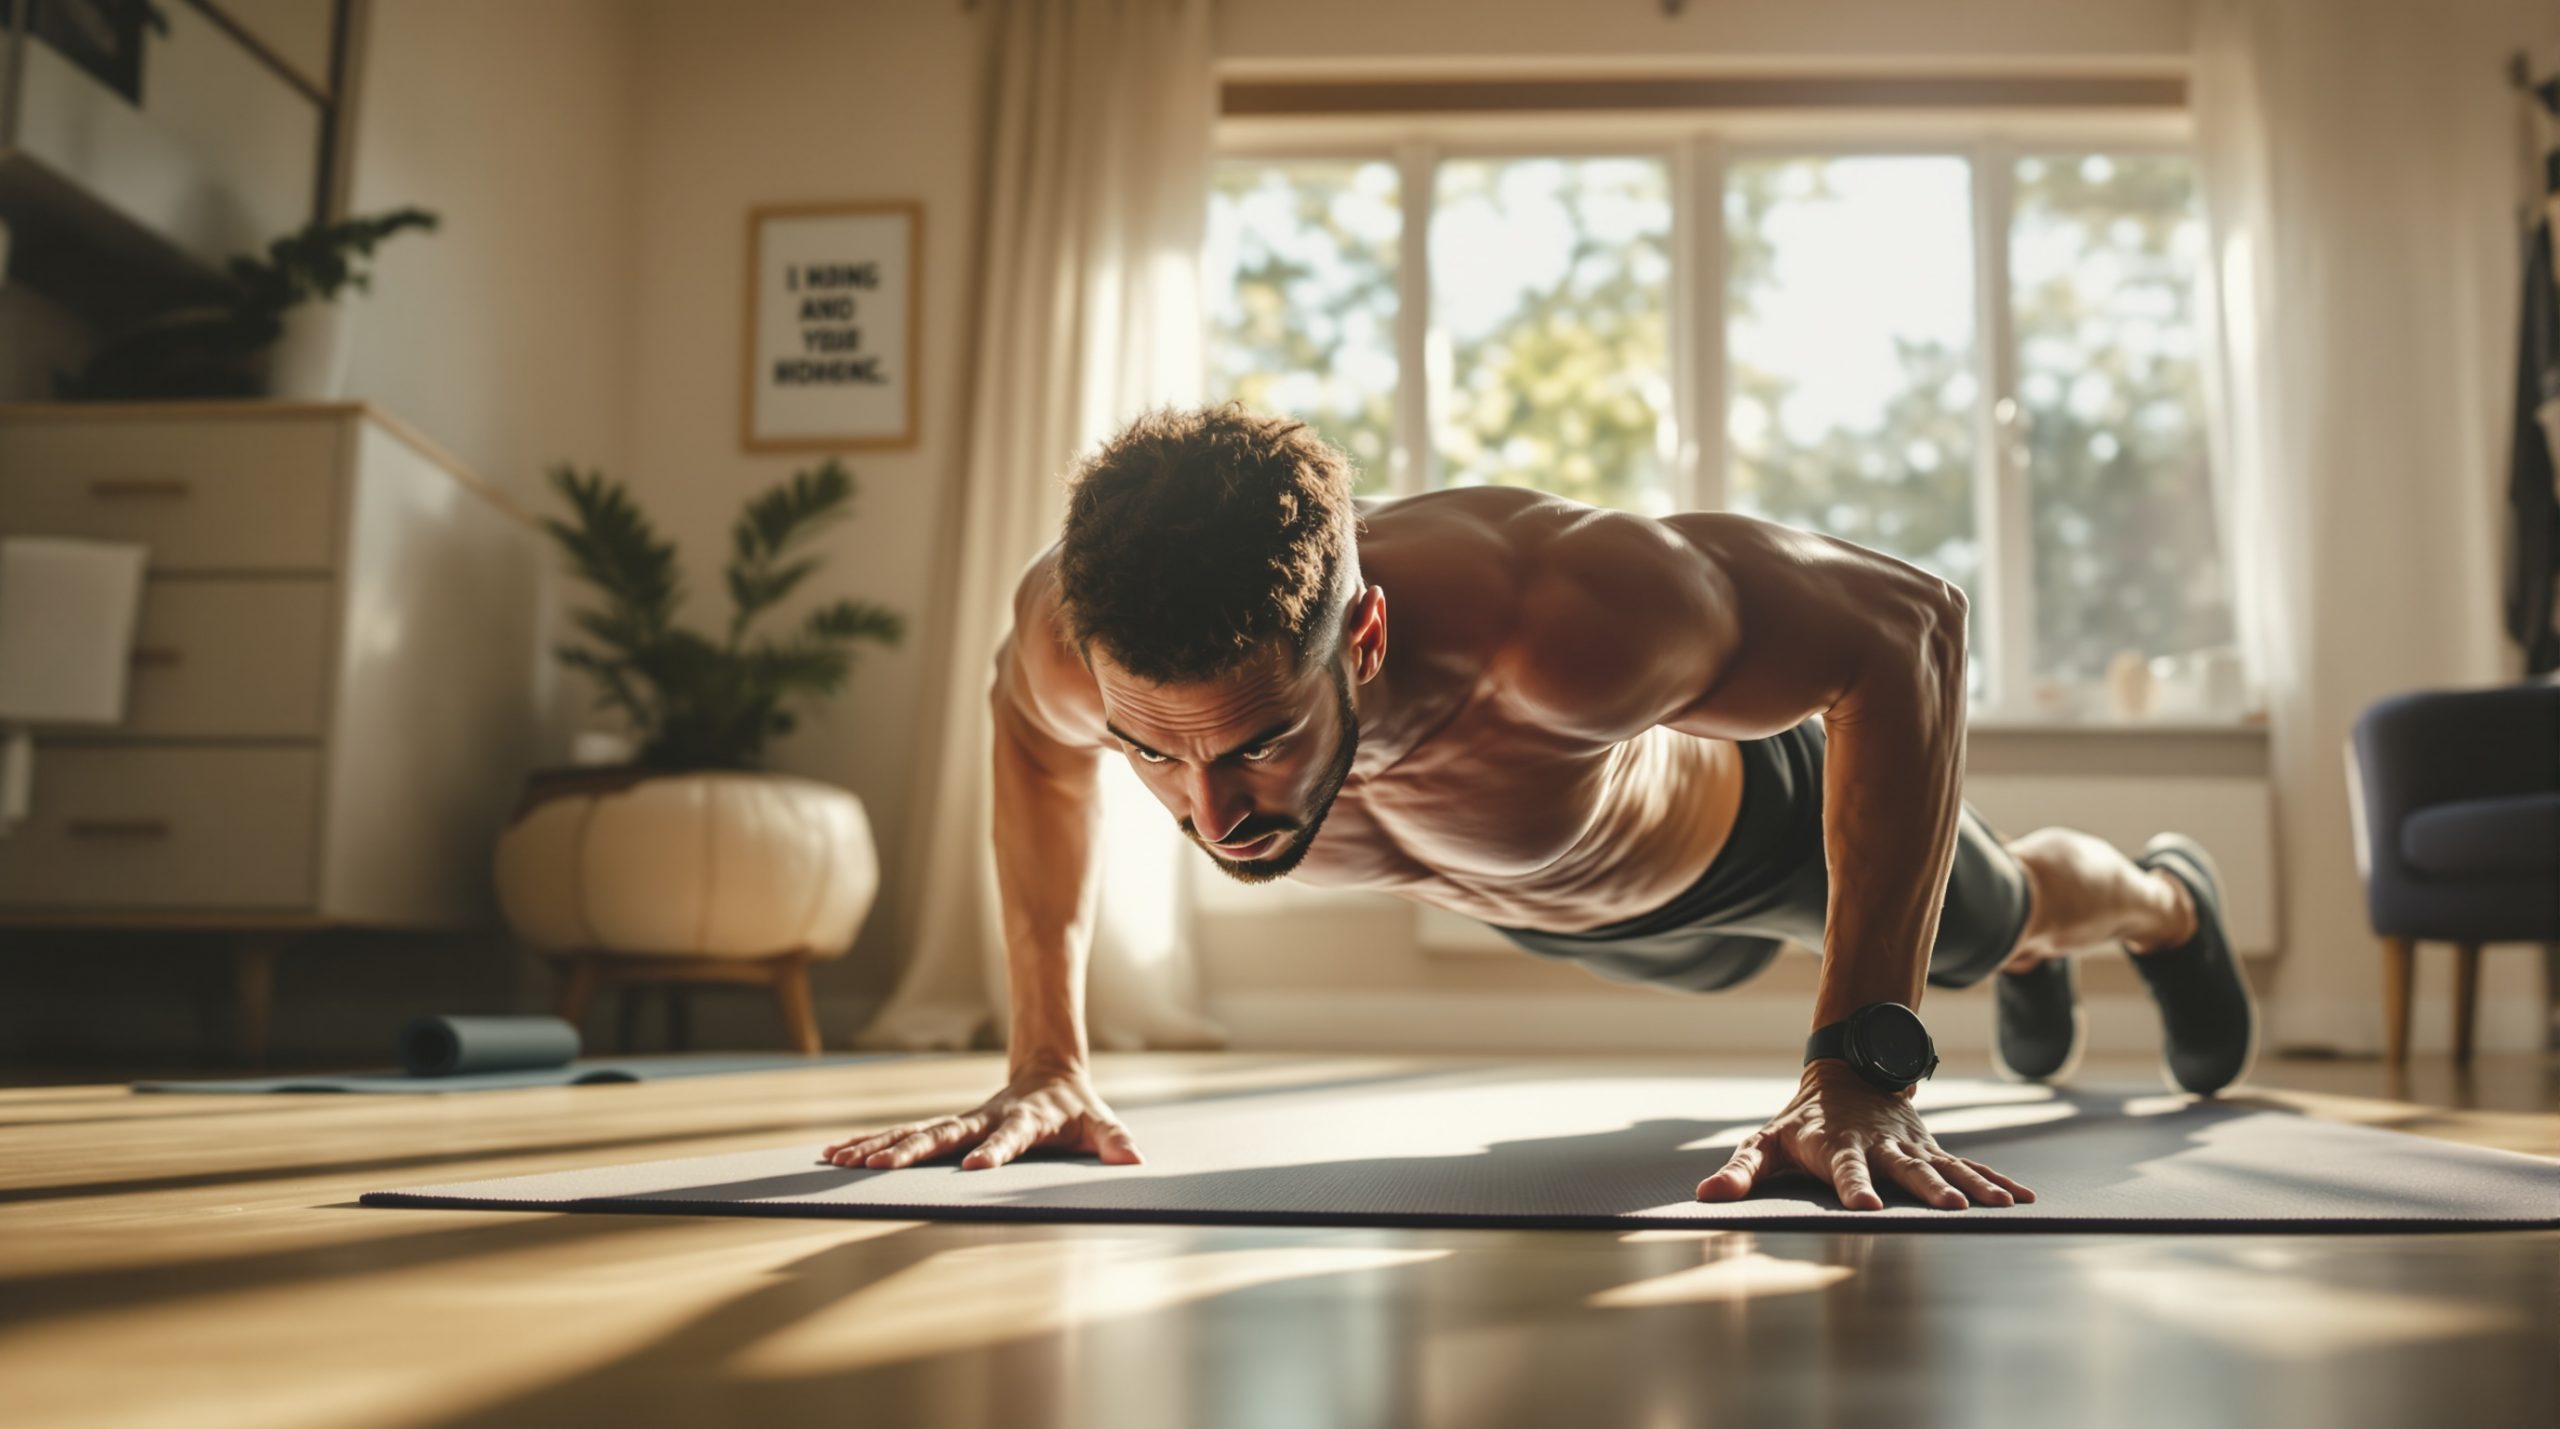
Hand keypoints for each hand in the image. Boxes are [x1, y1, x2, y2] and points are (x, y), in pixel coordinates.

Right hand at [821, 1061, 1144, 1170]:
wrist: (1050, 1073)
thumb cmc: (1077, 1110)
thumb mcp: (1100, 1124)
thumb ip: (1115, 1140)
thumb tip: (1135, 1159)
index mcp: (1025, 1120)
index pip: (1011, 1137)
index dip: (996, 1151)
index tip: (977, 1167)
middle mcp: (986, 1119)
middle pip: (946, 1133)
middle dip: (913, 1151)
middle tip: (881, 1170)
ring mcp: (963, 1122)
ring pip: (915, 1132)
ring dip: (878, 1147)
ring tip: (840, 1162)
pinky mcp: (948, 1128)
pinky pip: (904, 1135)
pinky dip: (871, 1144)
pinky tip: (837, 1155)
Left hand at [1694, 1060, 2035, 1210]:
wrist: (1847, 1075)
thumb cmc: (1800, 1121)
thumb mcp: (1765, 1141)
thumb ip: (1739, 1170)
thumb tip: (1705, 1196)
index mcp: (1838, 1144)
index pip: (1845, 1167)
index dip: (1853, 1186)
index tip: (1865, 1208)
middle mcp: (1881, 1145)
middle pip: (1907, 1168)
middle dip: (1929, 1188)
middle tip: (1953, 1210)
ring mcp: (1912, 1147)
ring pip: (1946, 1166)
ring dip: (1973, 1186)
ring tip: (2000, 1207)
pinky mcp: (1932, 1150)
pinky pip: (1969, 1167)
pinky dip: (1996, 1181)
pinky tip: (2022, 1200)